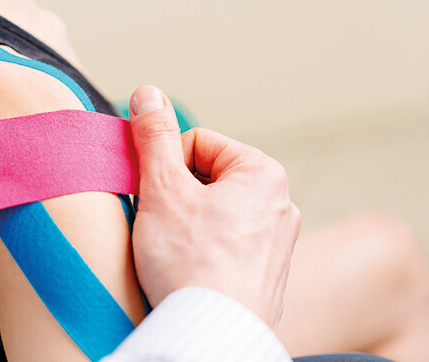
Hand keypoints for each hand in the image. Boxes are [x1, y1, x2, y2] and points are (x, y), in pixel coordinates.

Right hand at [128, 85, 300, 328]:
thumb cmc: (189, 264)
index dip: (166, 166)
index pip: (198, 143)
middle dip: (179, 195)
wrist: (209, 336)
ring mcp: (277, 240)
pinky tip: (193, 269)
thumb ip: (154, 136)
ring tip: (178, 250)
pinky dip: (205, 248)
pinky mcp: (267, 270)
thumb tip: (148, 93)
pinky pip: (228, 241)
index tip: (158, 197)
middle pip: (207, 176)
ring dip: (189, 221)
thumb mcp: (162, 189)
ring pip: (215, 209)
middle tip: (166, 225)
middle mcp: (280, 203)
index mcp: (262, 173)